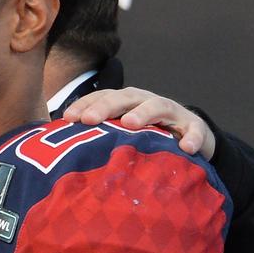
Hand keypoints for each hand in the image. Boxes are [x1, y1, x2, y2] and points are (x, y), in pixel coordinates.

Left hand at [62, 87, 215, 159]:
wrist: (188, 140)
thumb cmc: (145, 139)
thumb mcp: (120, 136)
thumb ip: (98, 139)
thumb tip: (58, 154)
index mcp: (125, 103)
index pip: (102, 98)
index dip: (84, 105)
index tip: (67, 118)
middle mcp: (146, 102)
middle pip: (125, 97)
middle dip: (106, 107)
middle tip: (90, 119)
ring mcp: (172, 113)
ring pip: (158, 106)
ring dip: (143, 113)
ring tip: (130, 124)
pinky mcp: (194, 127)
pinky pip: (195, 130)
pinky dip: (192, 137)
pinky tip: (185, 148)